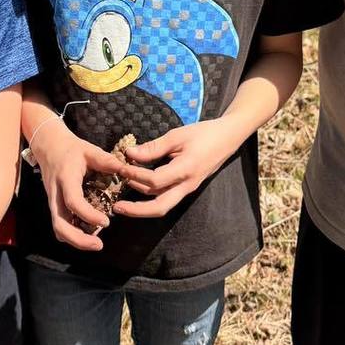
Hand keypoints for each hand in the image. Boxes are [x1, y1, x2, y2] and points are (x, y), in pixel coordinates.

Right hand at [33, 120, 124, 250]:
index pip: (73, 202)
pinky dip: (72, 234)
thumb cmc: (71, 148)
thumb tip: (125, 170)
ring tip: (96, 243)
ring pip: (58, 228)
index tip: (106, 222)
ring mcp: (52, 201)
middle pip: (59, 224)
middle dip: (78, 239)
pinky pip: (60, 225)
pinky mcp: (54, 206)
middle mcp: (56, 194)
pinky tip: (88, 234)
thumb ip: (106, 160)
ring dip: (75, 240)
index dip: (89, 215)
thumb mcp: (89, 150)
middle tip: (98, 245)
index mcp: (66, 179)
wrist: (48, 146)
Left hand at [116, 119, 235, 218]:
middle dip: (137, 210)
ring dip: (142, 204)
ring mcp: (188, 189)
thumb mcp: (177, 135)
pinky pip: (167, 197)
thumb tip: (130, 154)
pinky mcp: (187, 187)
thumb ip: (153, 147)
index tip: (121, 167)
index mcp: (186, 170)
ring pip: (163, 205)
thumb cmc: (203, 133)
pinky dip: (151, 197)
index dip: (135, 176)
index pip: (155, 181)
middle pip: (160, 207)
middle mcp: (187, 185)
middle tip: (117, 208)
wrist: (228, 138)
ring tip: (123, 197)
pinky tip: (138, 189)